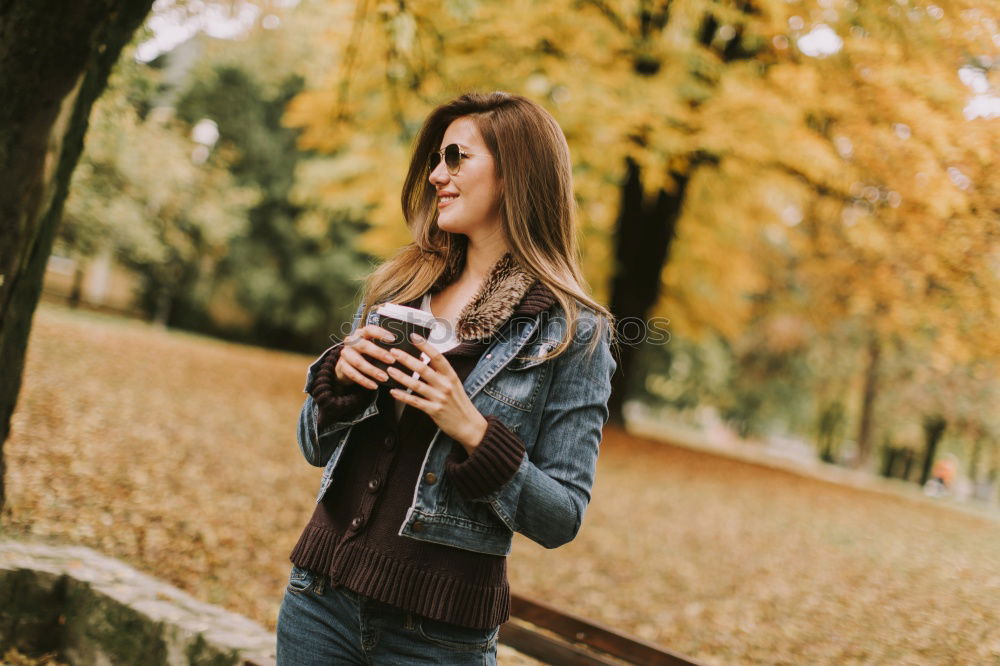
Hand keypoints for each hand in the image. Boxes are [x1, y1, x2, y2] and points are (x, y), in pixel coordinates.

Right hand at [334, 324, 396, 389]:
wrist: (346, 365)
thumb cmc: (366, 355)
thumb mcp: (374, 348)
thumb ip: (387, 348)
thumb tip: (411, 354)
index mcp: (361, 334)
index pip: (369, 329)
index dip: (380, 333)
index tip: (393, 339)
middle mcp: (352, 341)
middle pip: (364, 345)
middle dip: (378, 353)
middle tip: (392, 360)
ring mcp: (345, 354)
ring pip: (358, 362)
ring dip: (372, 370)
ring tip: (384, 377)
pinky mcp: (342, 366)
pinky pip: (353, 374)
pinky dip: (364, 381)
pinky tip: (374, 386)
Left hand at [387, 333, 487, 453]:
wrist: (469, 425)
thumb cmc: (459, 402)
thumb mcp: (454, 384)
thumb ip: (440, 372)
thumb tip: (423, 359)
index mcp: (451, 375)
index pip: (437, 357)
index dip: (425, 346)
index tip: (413, 336)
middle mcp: (445, 385)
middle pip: (423, 369)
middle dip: (406, 359)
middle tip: (393, 352)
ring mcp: (439, 398)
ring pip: (416, 385)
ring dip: (401, 377)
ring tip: (389, 370)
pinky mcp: (434, 410)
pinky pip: (415, 402)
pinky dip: (403, 396)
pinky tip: (393, 391)